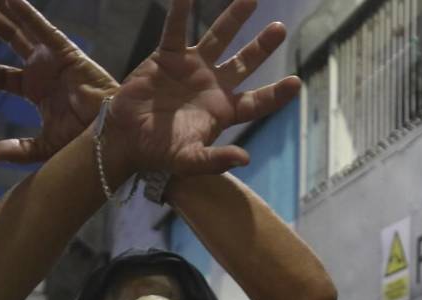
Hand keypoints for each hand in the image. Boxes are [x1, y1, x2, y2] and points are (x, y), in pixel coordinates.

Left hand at [0, 0, 119, 162]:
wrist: (111, 134)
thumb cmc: (86, 140)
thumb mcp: (46, 147)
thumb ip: (20, 150)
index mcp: (36, 88)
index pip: (3, 75)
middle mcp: (43, 68)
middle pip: (10, 38)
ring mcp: (53, 57)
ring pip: (23, 26)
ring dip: (2, 10)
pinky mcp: (65, 51)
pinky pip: (41, 26)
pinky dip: (25, 11)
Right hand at [105, 0, 298, 175]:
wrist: (125, 138)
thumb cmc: (159, 152)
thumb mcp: (189, 161)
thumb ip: (216, 160)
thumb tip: (245, 159)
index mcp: (224, 111)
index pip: (257, 102)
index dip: (276, 94)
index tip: (295, 83)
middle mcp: (213, 86)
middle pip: (245, 63)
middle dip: (262, 46)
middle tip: (279, 30)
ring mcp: (192, 68)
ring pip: (218, 38)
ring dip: (233, 19)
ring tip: (251, 0)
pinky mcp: (167, 56)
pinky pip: (175, 29)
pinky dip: (181, 11)